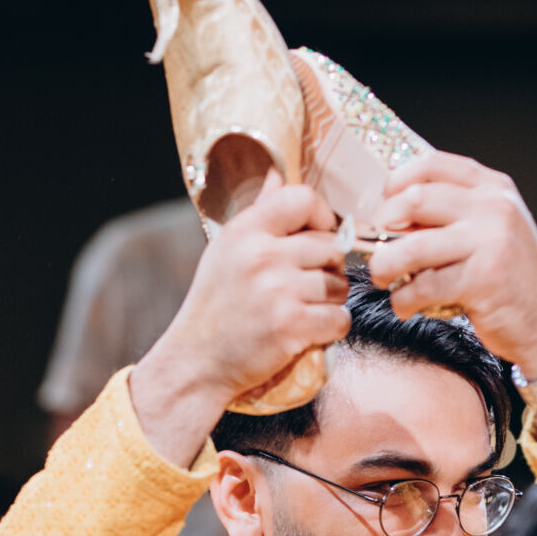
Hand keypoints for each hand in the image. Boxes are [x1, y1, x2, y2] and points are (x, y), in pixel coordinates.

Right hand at [131, 175, 349, 468]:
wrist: (197, 361)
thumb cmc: (215, 305)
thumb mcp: (226, 250)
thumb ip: (258, 213)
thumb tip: (277, 174)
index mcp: (246, 230)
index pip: (303, 199)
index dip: (322, 216)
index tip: (319, 235)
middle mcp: (262, 255)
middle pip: (331, 246)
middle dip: (329, 268)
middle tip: (309, 285)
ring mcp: (279, 291)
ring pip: (340, 285)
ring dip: (331, 300)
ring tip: (305, 309)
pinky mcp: (292, 326)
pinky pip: (339, 318)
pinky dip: (331, 328)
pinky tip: (309, 331)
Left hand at [370, 152, 536, 372]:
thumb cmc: (508, 279)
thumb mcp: (490, 230)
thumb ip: (452, 214)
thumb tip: (390, 216)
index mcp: (492, 187)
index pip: (431, 164)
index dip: (396, 183)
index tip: (383, 208)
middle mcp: (494, 207)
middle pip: (416, 200)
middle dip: (384, 226)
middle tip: (376, 249)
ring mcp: (491, 242)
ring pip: (413, 246)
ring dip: (385, 266)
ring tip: (382, 278)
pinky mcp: (484, 280)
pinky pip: (424, 286)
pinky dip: (404, 299)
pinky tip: (404, 306)